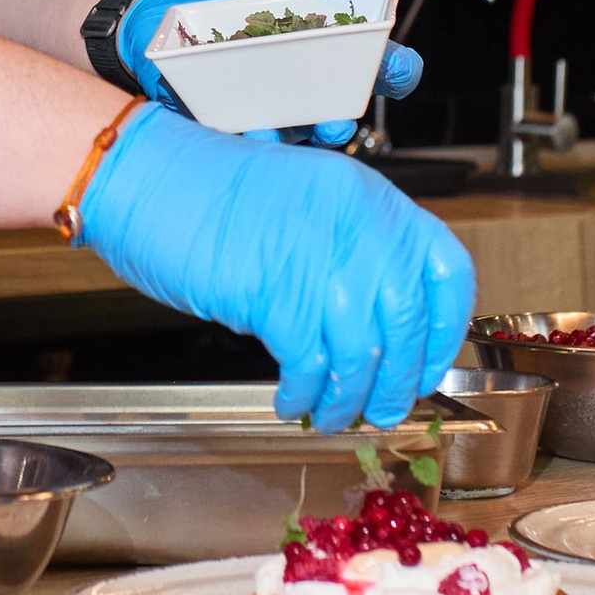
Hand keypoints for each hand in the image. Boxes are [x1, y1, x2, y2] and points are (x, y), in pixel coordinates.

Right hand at [76, 110, 474, 431]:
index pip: (445, 271)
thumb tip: (378, 326)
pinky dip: (306, 393)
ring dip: (351, 397)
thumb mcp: (307, 208)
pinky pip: (310, 362)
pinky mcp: (275, 291)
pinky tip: (293, 400)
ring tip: (334, 416)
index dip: (446, 329)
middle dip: (399, 380)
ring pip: (363, 351)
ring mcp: (318, 257)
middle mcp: (356, 224)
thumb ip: (348, 253)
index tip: (430, 364)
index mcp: (371, 199)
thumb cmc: (213, 194)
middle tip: (386, 408)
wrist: (147, 178)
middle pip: (408, 321)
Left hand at [120, 0, 415, 146]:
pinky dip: (251, 142)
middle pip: (343, 108)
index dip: (396, 69)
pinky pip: (247, 142)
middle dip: (346, 118)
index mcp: (334, 41)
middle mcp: (310, 82)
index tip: (393, 68)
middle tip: (338, 119)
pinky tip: (249, 135)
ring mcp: (273, 107)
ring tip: (287, 132)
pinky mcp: (232, 123)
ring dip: (299, 139)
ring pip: (299, 134)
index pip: (380, 63)